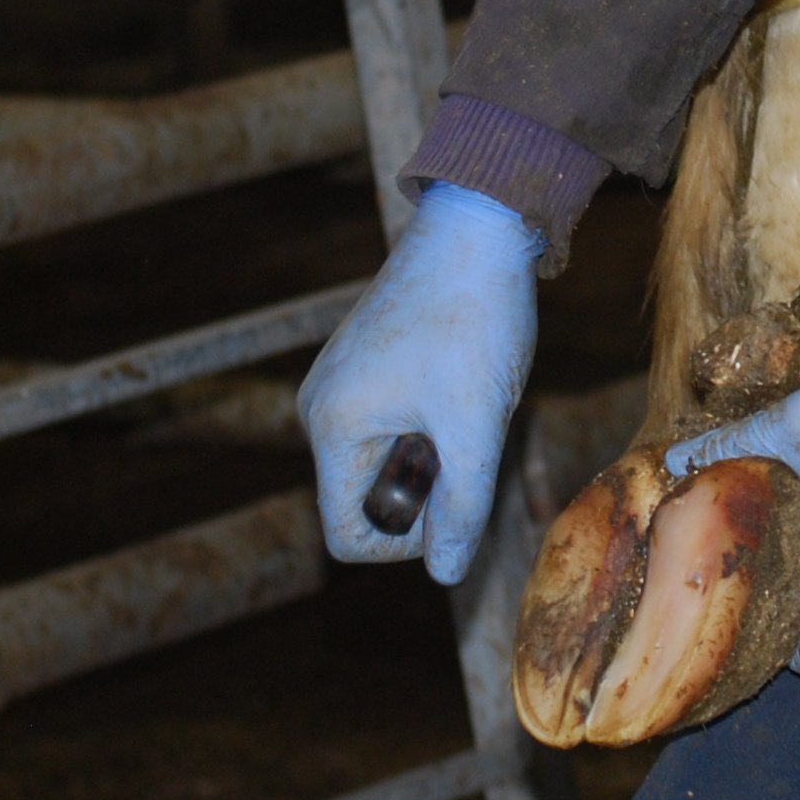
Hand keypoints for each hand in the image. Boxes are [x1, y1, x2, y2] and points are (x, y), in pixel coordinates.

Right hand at [299, 183, 539, 583]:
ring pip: (388, 461)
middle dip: (426, 487)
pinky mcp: (367, 363)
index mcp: (331, 426)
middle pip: (368, 498)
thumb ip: (461, 507)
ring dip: (435, 452)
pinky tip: (464, 379)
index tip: (458, 500)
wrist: (478, 225)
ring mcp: (342, 382)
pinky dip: (434, 421)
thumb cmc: (474, 320)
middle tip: (471, 436)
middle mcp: (321, 407)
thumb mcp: (475, 425)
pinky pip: (394, 424)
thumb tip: (445, 574)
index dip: (406, 542)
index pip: (348, 534)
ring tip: (470, 401)